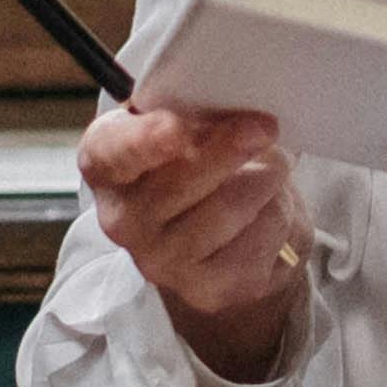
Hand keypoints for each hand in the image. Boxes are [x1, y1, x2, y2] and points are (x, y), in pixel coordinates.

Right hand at [79, 100, 306, 382]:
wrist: (226, 235)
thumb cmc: (199, 159)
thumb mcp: (188, 120)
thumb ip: (193, 106)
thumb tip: (236, 96)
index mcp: (106, 164)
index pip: (110, 153)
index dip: (143, 141)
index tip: (178, 128)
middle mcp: (122, 220)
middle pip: (179, 183)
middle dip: (231, 148)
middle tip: (265, 127)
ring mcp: (161, 263)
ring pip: (231, 207)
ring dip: (266, 178)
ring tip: (269, 170)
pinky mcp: (207, 291)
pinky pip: (261, 236)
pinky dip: (279, 212)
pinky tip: (268, 209)